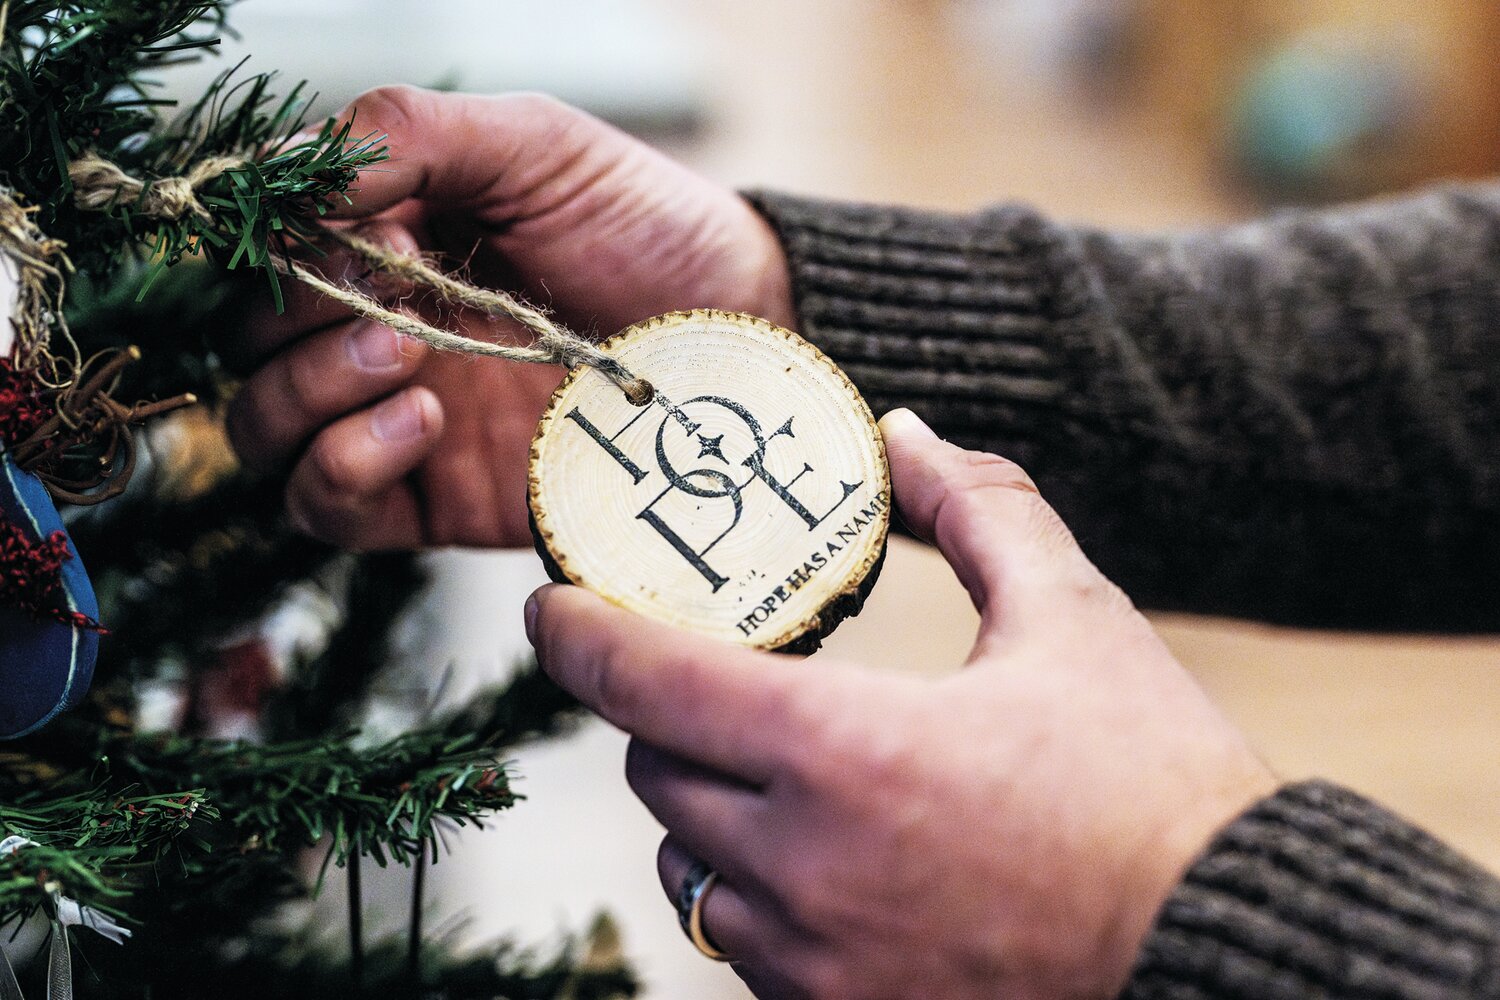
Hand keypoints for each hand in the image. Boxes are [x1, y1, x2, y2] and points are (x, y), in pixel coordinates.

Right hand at [227, 86, 792, 548]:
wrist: (738, 330)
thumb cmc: (643, 227)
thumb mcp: (533, 145)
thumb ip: (408, 135)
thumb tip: (286, 176)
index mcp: (381, 245)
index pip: (263, 255)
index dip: (285, 245)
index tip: (374, 231)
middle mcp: (376, 331)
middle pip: (246, 347)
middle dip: (296, 317)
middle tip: (395, 296)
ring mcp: (400, 421)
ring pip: (265, 430)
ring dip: (306, 390)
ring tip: (404, 354)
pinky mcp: (433, 502)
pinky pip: (326, 507)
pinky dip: (342, 465)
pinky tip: (423, 421)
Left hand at [527, 409, 1275, 999]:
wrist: (1235, 952)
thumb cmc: (1157, 790)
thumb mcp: (1074, 621)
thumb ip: (978, 512)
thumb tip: (906, 439)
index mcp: (844, 750)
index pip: (647, 681)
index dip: (578, 635)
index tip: (554, 609)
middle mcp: (805, 866)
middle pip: (659, 772)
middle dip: (670, 715)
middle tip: (716, 677)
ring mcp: (818, 961)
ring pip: (689, 869)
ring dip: (707, 810)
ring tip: (777, 774)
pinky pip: (742, 950)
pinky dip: (756, 894)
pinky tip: (826, 861)